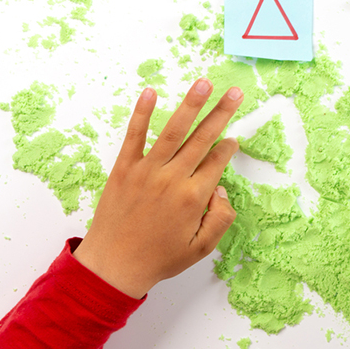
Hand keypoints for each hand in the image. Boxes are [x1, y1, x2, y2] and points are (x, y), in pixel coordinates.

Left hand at [74, 78, 241, 297]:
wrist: (114, 265)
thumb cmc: (159, 258)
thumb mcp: (201, 248)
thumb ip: (220, 219)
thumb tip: (221, 191)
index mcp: (194, 197)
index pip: (217, 162)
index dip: (228, 148)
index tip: (234, 139)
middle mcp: (172, 178)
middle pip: (202, 138)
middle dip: (221, 113)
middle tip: (235, 92)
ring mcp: (147, 171)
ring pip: (173, 130)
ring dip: (191, 105)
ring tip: (204, 83)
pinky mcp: (124, 169)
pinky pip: (134, 136)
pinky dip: (142, 114)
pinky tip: (151, 92)